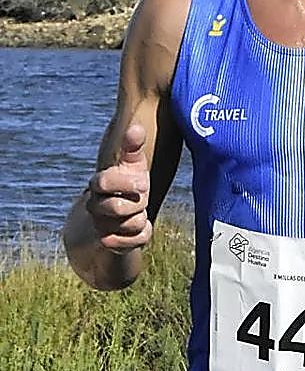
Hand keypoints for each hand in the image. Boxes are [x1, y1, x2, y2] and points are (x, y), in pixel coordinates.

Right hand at [86, 124, 152, 253]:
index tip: (144, 182)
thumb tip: (137, 128)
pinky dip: (143, 234)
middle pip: (116, 208)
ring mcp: (100, 225)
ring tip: (138, 211)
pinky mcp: (110, 243)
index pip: (103, 182)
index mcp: (98, 183)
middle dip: (138, 203)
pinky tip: (140, 226)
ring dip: (142, 218)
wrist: (121, 213)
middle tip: (142, 198)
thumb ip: (133, 147)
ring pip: (130, 225)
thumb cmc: (130, 182)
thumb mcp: (133, 164)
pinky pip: (135, 242)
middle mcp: (94, 205)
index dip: (127, 183)